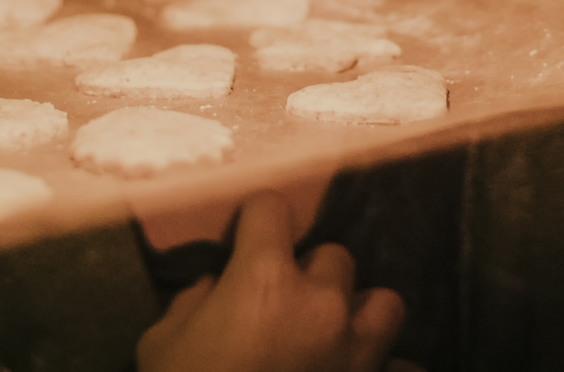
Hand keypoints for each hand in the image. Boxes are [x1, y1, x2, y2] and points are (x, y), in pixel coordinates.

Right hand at [136, 191, 405, 371]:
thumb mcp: (162, 343)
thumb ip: (193, 303)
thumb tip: (214, 288)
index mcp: (265, 279)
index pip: (272, 208)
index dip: (256, 220)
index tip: (245, 239)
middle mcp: (322, 304)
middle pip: (334, 257)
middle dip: (309, 274)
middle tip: (282, 303)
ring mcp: (357, 350)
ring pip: (384, 303)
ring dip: (359, 313)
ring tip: (332, 332)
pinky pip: (401, 368)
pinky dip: (385, 369)